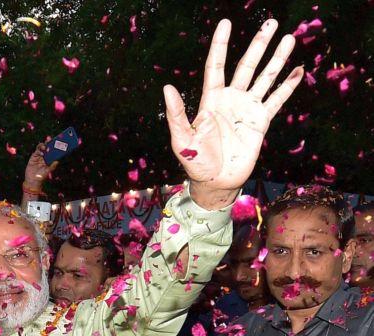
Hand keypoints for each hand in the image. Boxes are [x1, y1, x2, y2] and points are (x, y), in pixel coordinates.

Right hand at [24, 140, 56, 191]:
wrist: (32, 180)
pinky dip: (39, 150)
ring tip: (45, 147)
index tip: (56, 143)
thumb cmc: (41, 177)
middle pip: (47, 148)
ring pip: (41, 148)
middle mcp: (44, 157)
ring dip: (43, 145)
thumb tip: (57, 161)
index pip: (52, 151)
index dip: (54, 147)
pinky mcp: (33, 157)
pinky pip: (36, 151)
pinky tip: (41, 153)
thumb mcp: (48, 171)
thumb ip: (52, 166)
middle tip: (49, 139)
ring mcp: (39, 156)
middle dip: (48, 143)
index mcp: (49, 160)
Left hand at [164, 19, 301, 207]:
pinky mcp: (260, 122)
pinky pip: (277, 100)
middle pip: (246, 65)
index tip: (226, 23)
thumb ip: (176, 114)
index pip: (217, 65)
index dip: (220, 44)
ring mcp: (247, 109)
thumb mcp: (182, 139)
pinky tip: (298, 70)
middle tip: (271, 23)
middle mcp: (231, 99)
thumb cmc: (196, 162)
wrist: (216, 183)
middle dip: (259, 44)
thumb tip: (167, 88)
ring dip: (277, 59)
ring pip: (264, 78)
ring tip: (288, 38)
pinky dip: (288, 86)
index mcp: (211, 99)